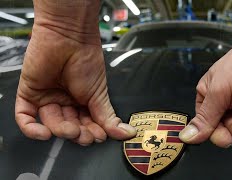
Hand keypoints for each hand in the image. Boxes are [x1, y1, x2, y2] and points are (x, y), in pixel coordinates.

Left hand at [15, 25, 135, 145]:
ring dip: (61, 130)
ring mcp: (47, 98)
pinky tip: (44, 133)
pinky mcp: (29, 94)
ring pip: (51, 124)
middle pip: (70, 127)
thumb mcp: (99, 93)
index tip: (100, 136)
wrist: (70, 37)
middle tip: (87, 135)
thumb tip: (126, 132)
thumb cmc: (86, 59)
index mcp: (84, 101)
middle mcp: (65, 101)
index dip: (93, 133)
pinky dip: (32, 129)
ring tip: (72, 129)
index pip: (87, 124)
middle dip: (78, 134)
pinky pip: (26, 118)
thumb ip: (108, 117)